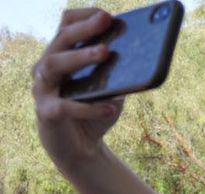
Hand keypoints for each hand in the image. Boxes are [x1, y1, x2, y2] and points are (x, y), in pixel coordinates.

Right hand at [32, 9, 125, 166]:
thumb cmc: (95, 112)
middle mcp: (47, 68)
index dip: (84, 18)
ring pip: (54, 65)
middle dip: (83, 30)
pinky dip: (89, 107)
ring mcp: (43, 89)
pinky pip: (66, 106)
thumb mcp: (112, 91)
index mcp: (62, 56)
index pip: (66, 26)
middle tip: (105, 22)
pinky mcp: (47, 113)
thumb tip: (143, 57)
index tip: (107, 15)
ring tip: (105, 52)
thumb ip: (120, 74)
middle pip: (60, 41)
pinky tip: (111, 106)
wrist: (81, 149)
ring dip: (80, 56)